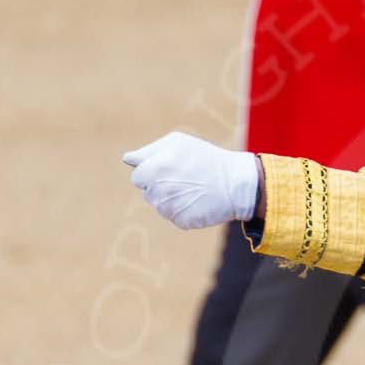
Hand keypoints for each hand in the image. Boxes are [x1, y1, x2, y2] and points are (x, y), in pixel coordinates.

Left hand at [123, 131, 257, 229]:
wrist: (236, 183)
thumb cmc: (207, 158)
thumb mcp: (179, 143)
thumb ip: (150, 150)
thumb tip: (128, 159)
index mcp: (153, 169)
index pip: (137, 177)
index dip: (151, 172)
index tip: (168, 169)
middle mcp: (158, 191)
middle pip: (148, 193)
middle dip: (161, 186)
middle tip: (184, 179)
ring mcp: (169, 209)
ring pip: (160, 206)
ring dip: (172, 199)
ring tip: (193, 189)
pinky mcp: (181, 222)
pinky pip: (175, 217)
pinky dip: (184, 210)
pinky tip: (198, 201)